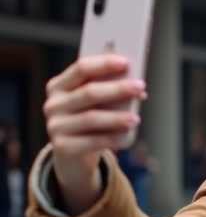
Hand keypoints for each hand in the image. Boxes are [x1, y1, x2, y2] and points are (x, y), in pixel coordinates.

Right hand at [43, 54, 145, 214]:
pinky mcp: (63, 147)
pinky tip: (126, 135)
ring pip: (91, 118)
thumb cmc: (88, 119)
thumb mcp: (95, 103)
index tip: (126, 62)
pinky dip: (112, 138)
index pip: (81, 68)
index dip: (104, 64)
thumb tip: (139, 89)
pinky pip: (93, 141)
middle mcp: (54, 104)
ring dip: (116, 117)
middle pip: (88, 92)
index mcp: (59, 86)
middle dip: (117, 88)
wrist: (73, 154)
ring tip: (136, 118)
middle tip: (140, 86)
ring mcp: (56, 126)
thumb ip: (109, 91)